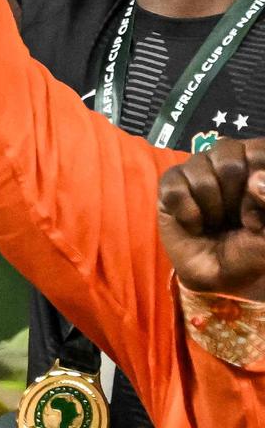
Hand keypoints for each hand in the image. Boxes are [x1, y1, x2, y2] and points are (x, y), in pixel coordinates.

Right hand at [160, 140, 264, 300]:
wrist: (220, 277)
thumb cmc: (253, 251)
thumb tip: (256, 178)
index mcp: (257, 165)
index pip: (259, 150)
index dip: (258, 180)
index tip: (260, 208)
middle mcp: (228, 160)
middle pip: (228, 158)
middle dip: (235, 197)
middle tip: (239, 220)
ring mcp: (197, 170)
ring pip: (200, 171)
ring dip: (212, 208)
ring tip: (216, 222)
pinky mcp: (170, 185)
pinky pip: (175, 188)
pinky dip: (188, 213)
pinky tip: (195, 224)